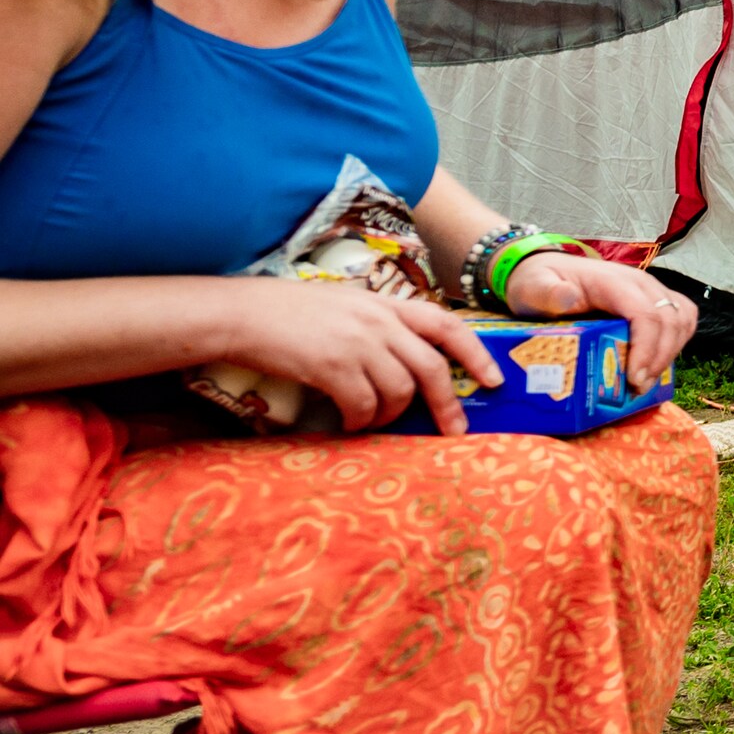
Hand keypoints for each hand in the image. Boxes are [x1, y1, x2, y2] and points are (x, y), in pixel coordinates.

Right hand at [224, 279, 505, 435]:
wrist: (241, 313)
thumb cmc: (289, 313)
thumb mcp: (345, 307)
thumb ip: (378, 326)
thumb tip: (404, 362)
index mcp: (386, 304)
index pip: (446, 325)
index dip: (474, 354)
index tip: (492, 380)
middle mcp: (378, 320)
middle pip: (432, 367)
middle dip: (447, 403)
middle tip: (453, 429)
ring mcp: (357, 342)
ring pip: (399, 391)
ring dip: (392, 415)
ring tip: (374, 422)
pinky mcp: (331, 365)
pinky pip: (363, 404)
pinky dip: (362, 421)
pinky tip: (350, 424)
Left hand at [497, 252, 704, 386]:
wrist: (545, 272)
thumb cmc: (539, 284)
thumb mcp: (533, 288)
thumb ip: (547, 292)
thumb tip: (569, 297)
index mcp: (612, 282)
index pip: (645, 313)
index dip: (646, 348)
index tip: (634, 379)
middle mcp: (639, 282)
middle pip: (669, 320)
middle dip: (659, 358)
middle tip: (638, 388)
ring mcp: (650, 289)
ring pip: (682, 319)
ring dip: (671, 352)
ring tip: (647, 380)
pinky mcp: (655, 299)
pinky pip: (682, 317)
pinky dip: (678, 342)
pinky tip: (658, 362)